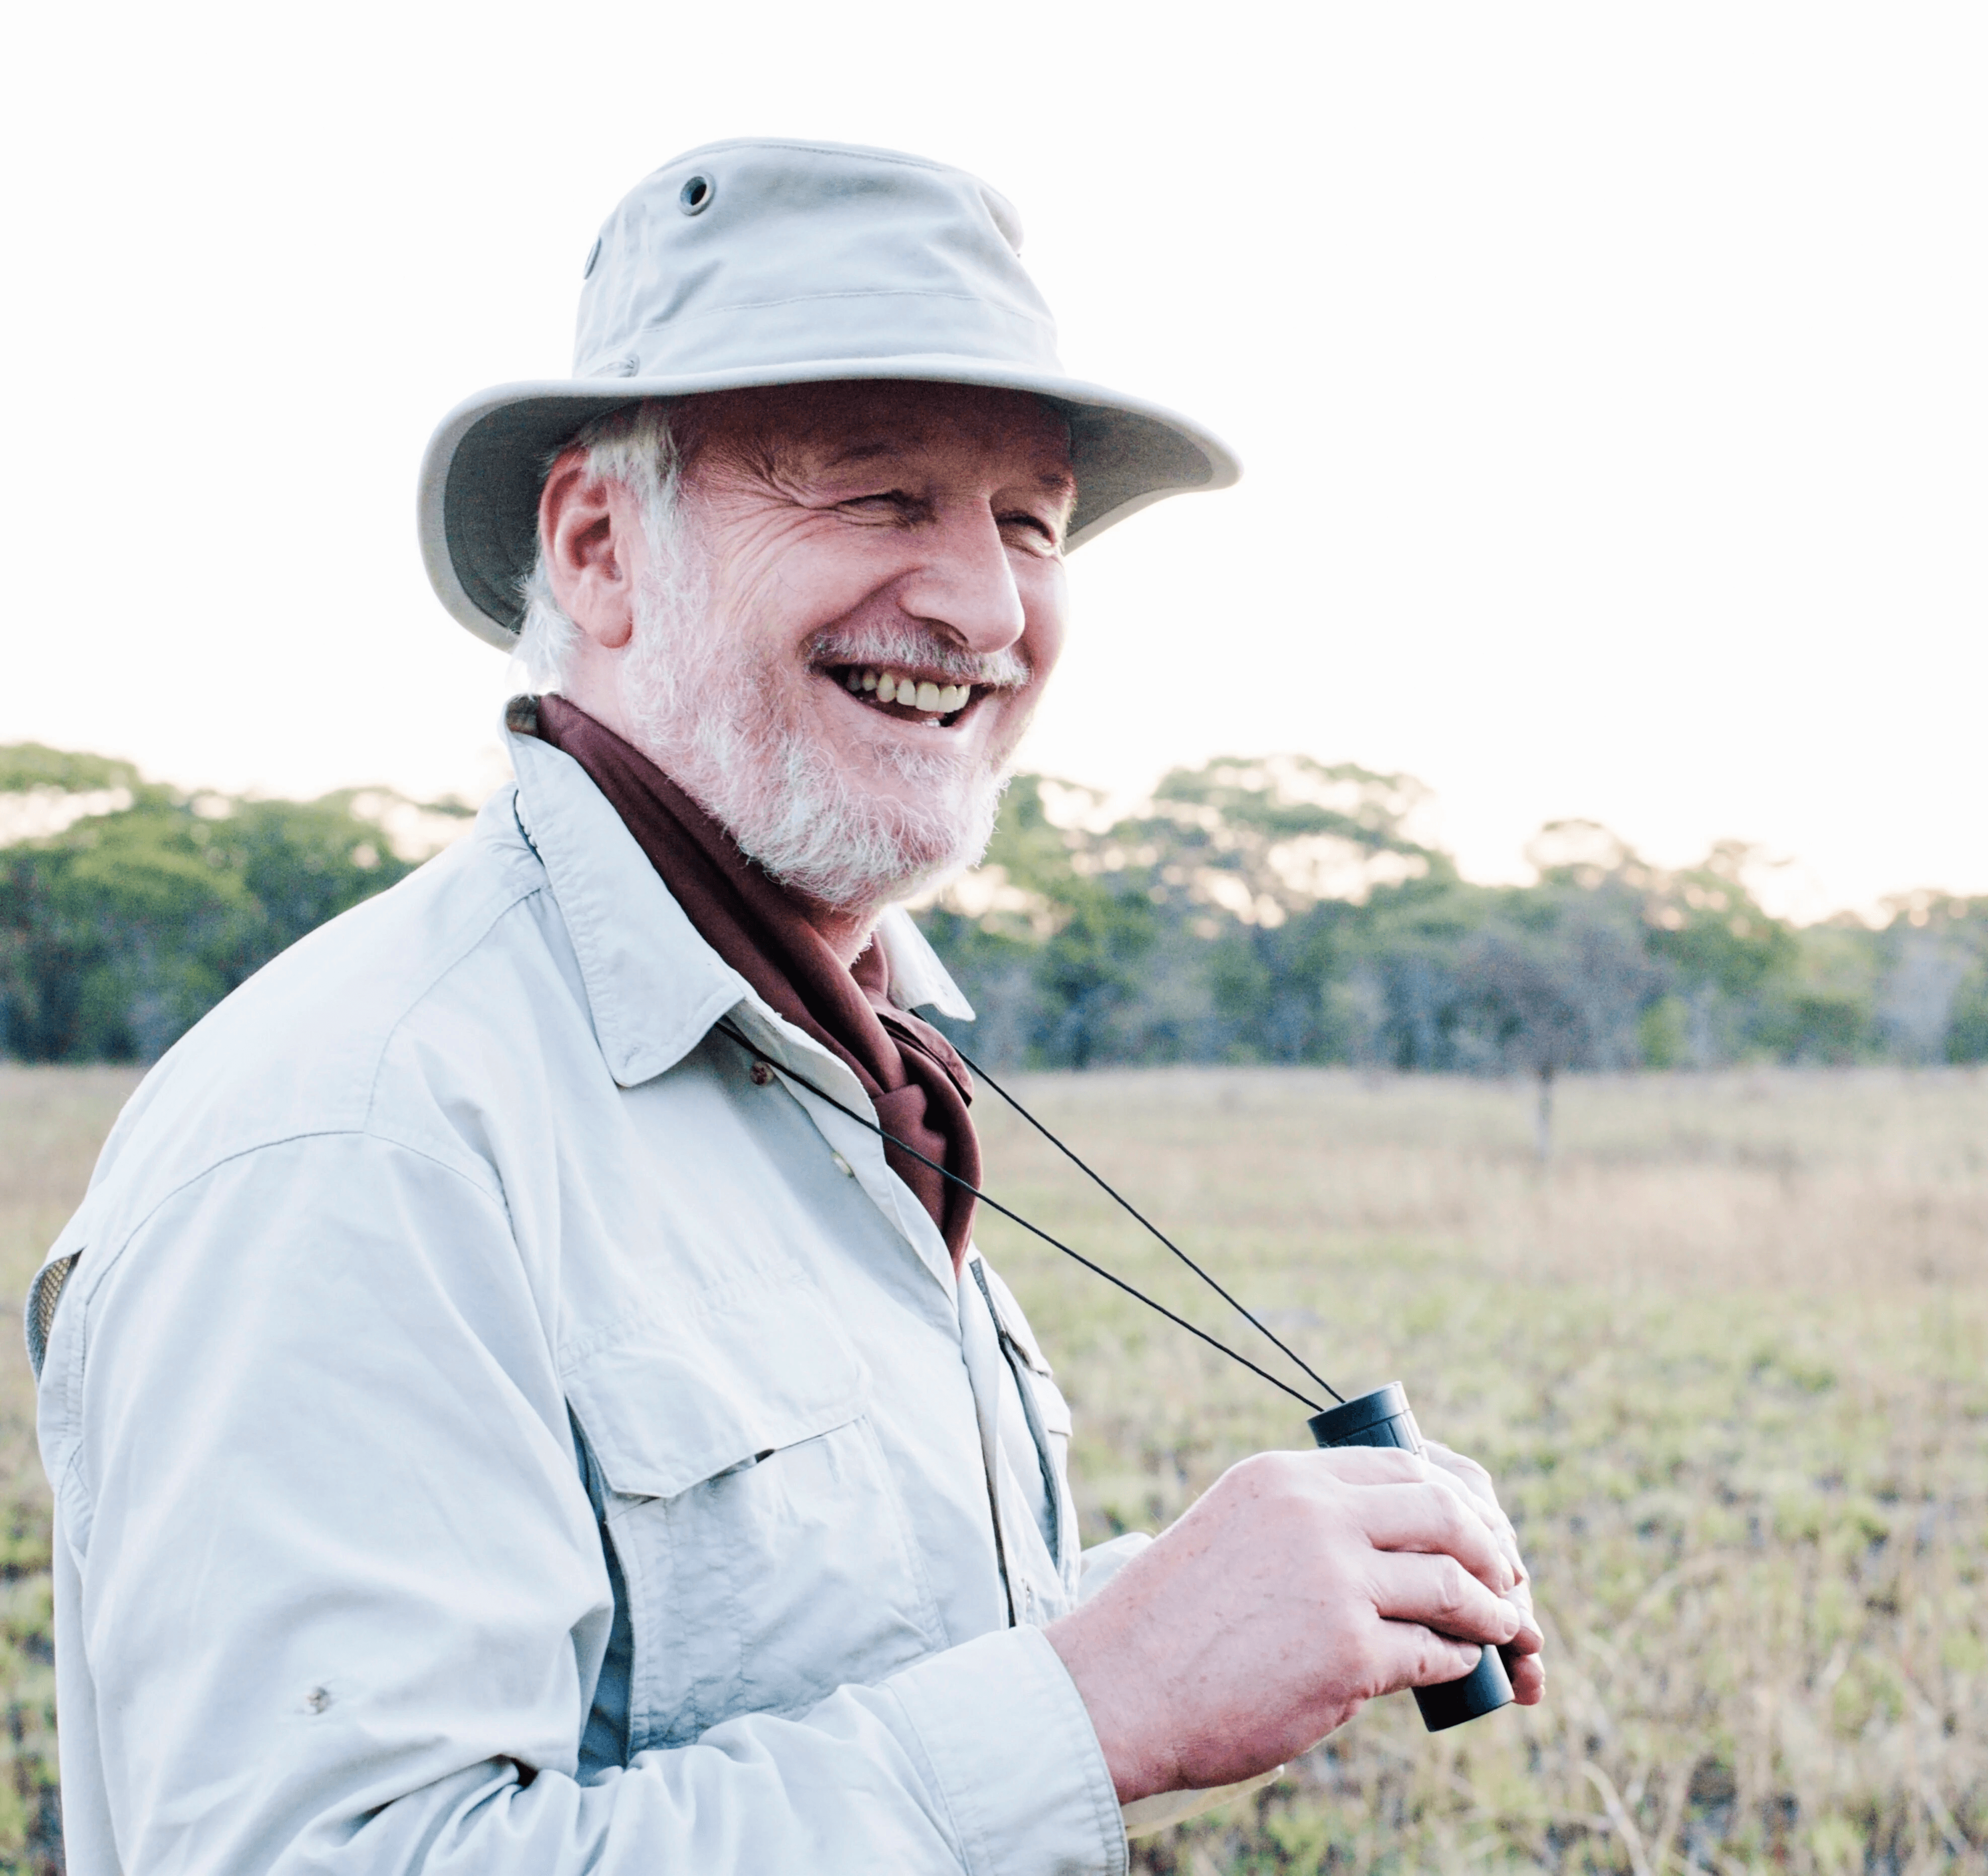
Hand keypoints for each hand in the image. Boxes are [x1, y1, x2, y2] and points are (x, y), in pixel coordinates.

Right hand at [1044, 1446, 1540, 1803]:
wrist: (1117, 1690)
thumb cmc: (1171, 1624)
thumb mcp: (1235, 1534)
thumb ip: (1306, 1525)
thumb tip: (1394, 1545)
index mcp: (1284, 1477)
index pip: (1404, 1465)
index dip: (1462, 1498)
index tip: (1485, 1532)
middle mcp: (1314, 1515)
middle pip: (1446, 1512)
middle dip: (1495, 1548)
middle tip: (1511, 1583)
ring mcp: (1334, 1582)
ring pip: (1454, 1582)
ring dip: (1495, 1610)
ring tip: (1505, 1630)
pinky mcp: (1347, 1653)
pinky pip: (1434, 1652)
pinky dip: (1459, 1662)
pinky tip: (1461, 1670)